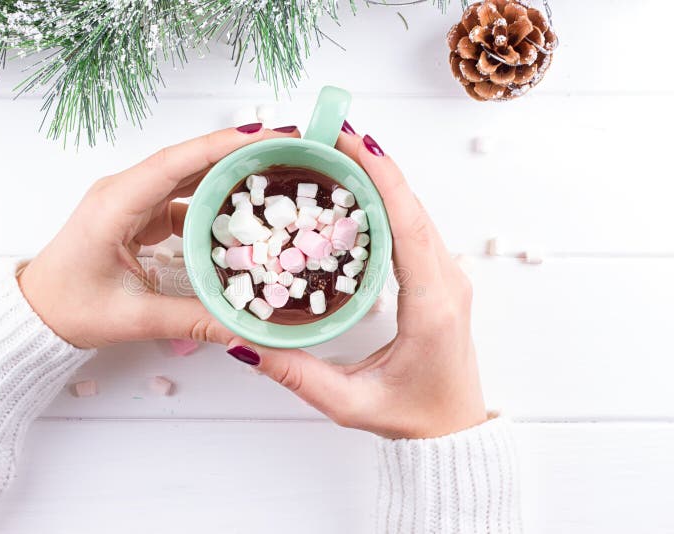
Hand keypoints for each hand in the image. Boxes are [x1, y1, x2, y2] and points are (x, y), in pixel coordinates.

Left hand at [19, 124, 300, 348]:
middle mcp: (124, 192)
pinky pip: (182, 198)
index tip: (266, 134)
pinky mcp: (138, 215)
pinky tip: (241, 213)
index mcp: (115, 204)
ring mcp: (131, 201)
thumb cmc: (68, 308)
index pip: (176, 162)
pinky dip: (212, 201)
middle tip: (286, 148)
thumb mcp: (134, 317)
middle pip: (189, 160)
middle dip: (237, 151)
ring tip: (273, 173)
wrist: (35, 313)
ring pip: (187, 176)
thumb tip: (245, 329)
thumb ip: (194, 320)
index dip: (223, 145)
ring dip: (227, 172)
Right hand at [226, 126, 486, 438]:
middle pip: (413, 207)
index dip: (383, 179)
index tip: (354, 143)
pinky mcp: (441, 277)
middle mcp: (447, 281)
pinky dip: (390, 200)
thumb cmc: (411, 418)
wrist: (454, 431)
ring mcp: (449, 276)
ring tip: (339, 152)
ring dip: (382, 178)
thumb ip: (296, 375)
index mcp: (431, 304)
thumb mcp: (349, 404)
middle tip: (332, 135)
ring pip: (416, 212)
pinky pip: (415, 227)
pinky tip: (359, 189)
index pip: (408, 226)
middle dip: (375, 165)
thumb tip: (243, 342)